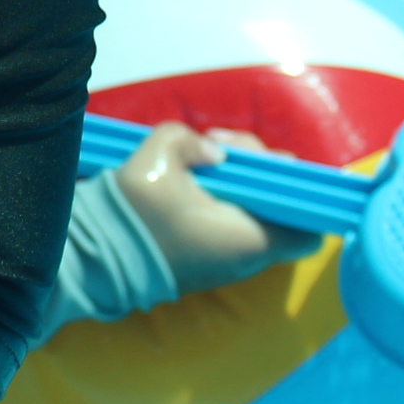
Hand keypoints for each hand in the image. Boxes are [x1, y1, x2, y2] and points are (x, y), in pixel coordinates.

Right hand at [111, 124, 323, 294]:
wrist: (94, 258)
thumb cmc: (134, 213)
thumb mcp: (159, 156)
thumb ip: (190, 139)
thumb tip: (213, 151)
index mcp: (248, 238)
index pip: (309, 228)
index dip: (302, 193)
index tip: (273, 166)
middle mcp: (245, 258)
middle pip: (281, 212)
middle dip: (262, 173)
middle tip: (225, 148)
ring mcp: (227, 264)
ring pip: (257, 218)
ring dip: (241, 184)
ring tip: (204, 158)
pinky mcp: (207, 261)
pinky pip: (235, 226)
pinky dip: (226, 200)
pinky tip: (196, 179)